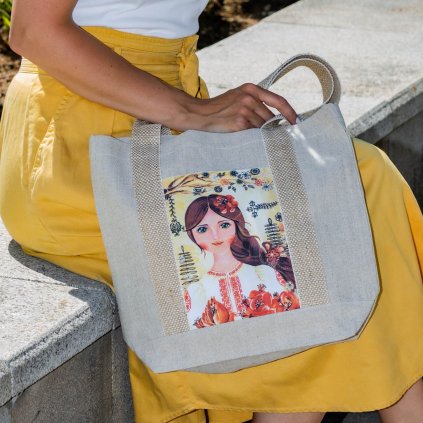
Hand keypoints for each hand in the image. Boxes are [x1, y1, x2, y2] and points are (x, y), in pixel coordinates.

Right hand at [179, 83, 296, 132]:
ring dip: (259, 132)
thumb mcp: (238, 97)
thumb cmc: (219, 107)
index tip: (295, 122)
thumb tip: (275, 119)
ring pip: (262, 127)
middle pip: (270, 117)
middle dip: (272, 127)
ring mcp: (244, 110)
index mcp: (251, 89)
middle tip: (272, 134)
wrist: (199, 113)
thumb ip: (255, 102)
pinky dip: (251, 136)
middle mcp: (249, 98)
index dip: (290, 113)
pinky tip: (241, 133)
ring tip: (246, 131)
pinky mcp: (239, 123)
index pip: (279, 101)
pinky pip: (253, 133)